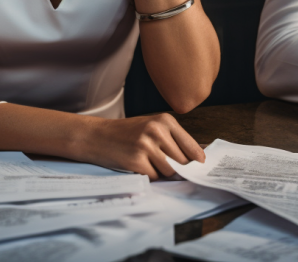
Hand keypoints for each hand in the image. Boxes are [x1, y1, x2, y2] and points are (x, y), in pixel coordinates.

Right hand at [78, 113, 204, 179]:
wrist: (97, 136)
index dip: (196, 160)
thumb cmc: (126, 133)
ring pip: (169, 171)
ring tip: (148, 162)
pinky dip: (150, 176)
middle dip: (177, 167)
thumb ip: (173, 139)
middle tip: (166, 164)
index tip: (200, 166)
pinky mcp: (136, 160)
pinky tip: (139, 165)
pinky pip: (154, 177)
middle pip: (182, 161)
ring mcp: (146, 146)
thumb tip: (199, 157)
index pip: (191, 146)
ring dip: (162, 172)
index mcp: (165, 120)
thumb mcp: (152, 126)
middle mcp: (157, 131)